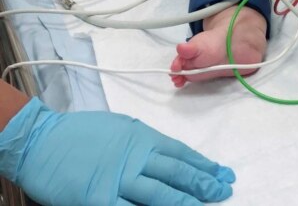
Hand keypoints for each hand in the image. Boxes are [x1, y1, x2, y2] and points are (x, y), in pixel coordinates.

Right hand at [0, 98, 234, 205]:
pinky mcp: (99, 200)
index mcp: (143, 138)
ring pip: (160, 194)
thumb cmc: (82, 133)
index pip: (181, 154)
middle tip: (225, 189)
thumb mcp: (121, 129)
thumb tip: (165, 156)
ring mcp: (119, 180)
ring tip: (208, 205)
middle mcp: (136, 158)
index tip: (222, 173)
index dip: (203, 165)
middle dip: (204, 183)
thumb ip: (144, 144)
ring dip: (186, 202)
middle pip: (177, 173)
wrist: (43, 140)